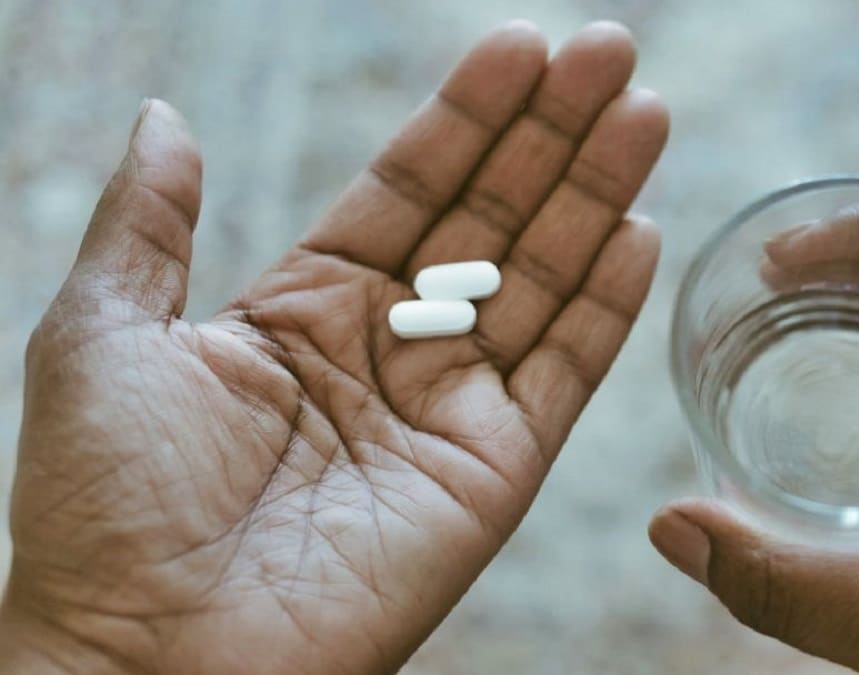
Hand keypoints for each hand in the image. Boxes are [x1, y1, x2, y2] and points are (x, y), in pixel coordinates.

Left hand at [1, 20, 666, 674]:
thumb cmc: (106, 506)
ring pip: (541, 280)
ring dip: (595, 193)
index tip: (520, 44)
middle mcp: (390, 347)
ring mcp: (449, 409)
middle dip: (551, 131)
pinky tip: (639, 227)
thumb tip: (166, 116)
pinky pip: (564, 374)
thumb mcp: (102, 335)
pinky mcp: (494, 472)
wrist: (150, 658)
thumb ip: (148, 223)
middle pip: (490, 217)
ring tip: (642, 111)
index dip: (466, 114)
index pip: (408, 187)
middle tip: (609, 50)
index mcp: (306, 306)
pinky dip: (606, 304)